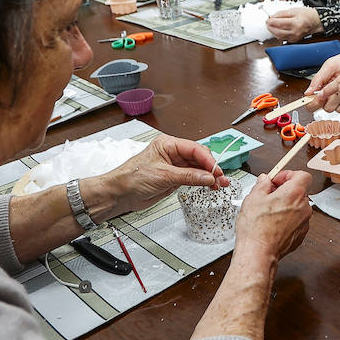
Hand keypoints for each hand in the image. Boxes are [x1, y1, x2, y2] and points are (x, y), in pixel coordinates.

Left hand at [94, 135, 229, 213]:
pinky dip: (202, 182)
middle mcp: (172, 153)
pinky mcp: (174, 178)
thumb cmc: (131, 178)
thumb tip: (208, 177)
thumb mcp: (163, 176)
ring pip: (198, 168)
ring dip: (209, 176)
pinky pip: (193, 178)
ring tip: (219, 185)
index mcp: (168, 144)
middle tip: (220, 179)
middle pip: (199, 158)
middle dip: (211, 168)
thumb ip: (188, 176)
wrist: (119, 194)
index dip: (208, 160)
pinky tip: (209, 186)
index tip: (217, 171)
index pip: (195, 149)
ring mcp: (174, 166)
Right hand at [235, 170, 311, 260]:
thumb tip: (265, 180)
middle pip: (300, 191)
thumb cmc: (256, 228)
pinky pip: (297, 221)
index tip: (277, 180)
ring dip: (286, 206)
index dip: (289, 174)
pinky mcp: (301, 234)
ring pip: (298, 207)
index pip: (303, 175)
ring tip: (269, 211)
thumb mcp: (253, 198)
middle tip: (270, 195)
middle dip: (285, 191)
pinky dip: (287, 220)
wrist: (259, 252)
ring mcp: (304, 222)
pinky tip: (272, 224)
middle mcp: (304, 207)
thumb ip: (262, 184)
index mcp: (294, 193)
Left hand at [264, 6, 320, 41]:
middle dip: (270, 27)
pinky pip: (283, 38)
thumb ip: (282, 13)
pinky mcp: (294, 40)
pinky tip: (277, 30)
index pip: (279, 23)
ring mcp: (295, 37)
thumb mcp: (294, 10)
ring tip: (270, 26)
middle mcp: (295, 32)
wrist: (316, 22)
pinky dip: (278, 34)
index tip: (267, 19)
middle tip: (267, 23)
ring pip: (279, 36)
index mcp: (296, 23)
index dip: (271, 21)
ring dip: (273, 31)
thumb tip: (273, 16)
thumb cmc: (307, 15)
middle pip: (278, 32)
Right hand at [307, 46, 339, 111]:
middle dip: (331, 99)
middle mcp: (332, 96)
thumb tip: (308, 92)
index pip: (313, 103)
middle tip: (337, 88)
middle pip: (326, 108)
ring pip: (338, 110)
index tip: (320, 96)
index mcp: (323, 87)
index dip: (314, 102)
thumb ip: (318, 78)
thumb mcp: (331, 65)